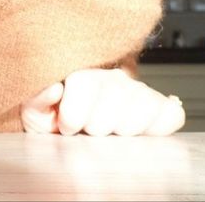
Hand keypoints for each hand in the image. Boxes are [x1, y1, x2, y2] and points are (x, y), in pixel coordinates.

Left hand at [20, 68, 185, 135]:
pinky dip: (156, 125)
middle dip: (96, 123)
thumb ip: (36, 98)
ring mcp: (136, 89)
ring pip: (140, 103)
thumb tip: (55, 87)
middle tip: (88, 130)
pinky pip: (169, 113)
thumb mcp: (35, 112)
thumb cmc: (53, 120)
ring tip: (108, 132)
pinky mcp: (159, 107)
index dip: (73, 113)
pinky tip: (137, 132)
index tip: (66, 127)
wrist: (71, 131)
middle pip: (113, 93)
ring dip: (122, 127)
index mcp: (78, 71)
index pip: (84, 82)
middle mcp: (109, 75)